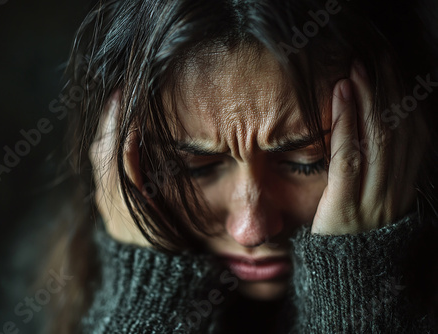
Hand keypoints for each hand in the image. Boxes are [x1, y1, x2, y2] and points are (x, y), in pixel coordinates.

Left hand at [311, 62, 425, 234]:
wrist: (342, 277)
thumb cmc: (349, 231)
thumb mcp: (370, 199)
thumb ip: (375, 168)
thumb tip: (369, 127)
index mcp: (404, 187)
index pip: (410, 134)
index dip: (402, 98)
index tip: (388, 70)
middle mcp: (396, 191)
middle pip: (397, 131)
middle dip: (384, 92)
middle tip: (369, 60)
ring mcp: (374, 200)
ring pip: (377, 140)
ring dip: (366, 100)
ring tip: (353, 71)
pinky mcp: (347, 207)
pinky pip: (350, 159)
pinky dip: (346, 124)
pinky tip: (340, 98)